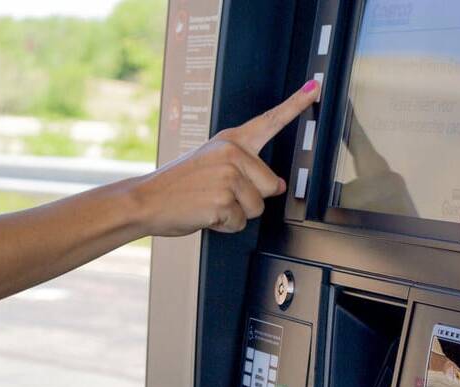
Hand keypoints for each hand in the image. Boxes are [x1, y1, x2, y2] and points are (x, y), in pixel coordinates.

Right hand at [132, 80, 319, 235]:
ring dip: (236, 213)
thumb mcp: (210, 164)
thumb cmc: (177, 184)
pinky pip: (240, 222)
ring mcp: (228, 176)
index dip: (295, 104)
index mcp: (230, 141)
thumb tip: (279, 185)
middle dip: (250, 198)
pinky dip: (224, 226)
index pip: (269, 120)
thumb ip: (246, 170)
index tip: (314, 87)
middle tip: (219, 193)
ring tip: (210, 202)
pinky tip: (205, 213)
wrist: (145, 199)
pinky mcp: (224, 200)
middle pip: (271, 186)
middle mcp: (232, 154)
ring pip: (258, 208)